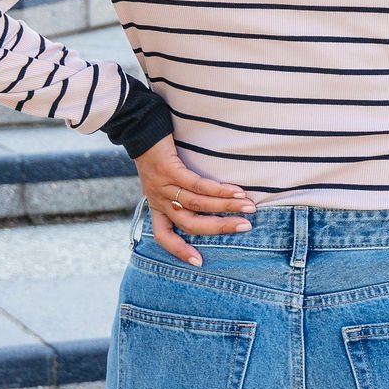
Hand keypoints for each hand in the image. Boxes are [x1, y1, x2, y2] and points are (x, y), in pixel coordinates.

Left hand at [132, 135, 255, 265]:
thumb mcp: (163, 180)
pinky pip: (198, 185)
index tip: (199, 262)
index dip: (179, 251)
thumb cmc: (158, 152)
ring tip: (248, 207)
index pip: (163, 236)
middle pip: (189, 224)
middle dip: (219, 228)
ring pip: (198, 205)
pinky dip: (219, 190)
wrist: (139, 127)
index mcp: (156, 206)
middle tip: (245, 227)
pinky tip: (236, 191)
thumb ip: (179, 194)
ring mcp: (163, 186)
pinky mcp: (170, 170)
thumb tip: (209, 205)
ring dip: (226, 207)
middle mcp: (159, 199)